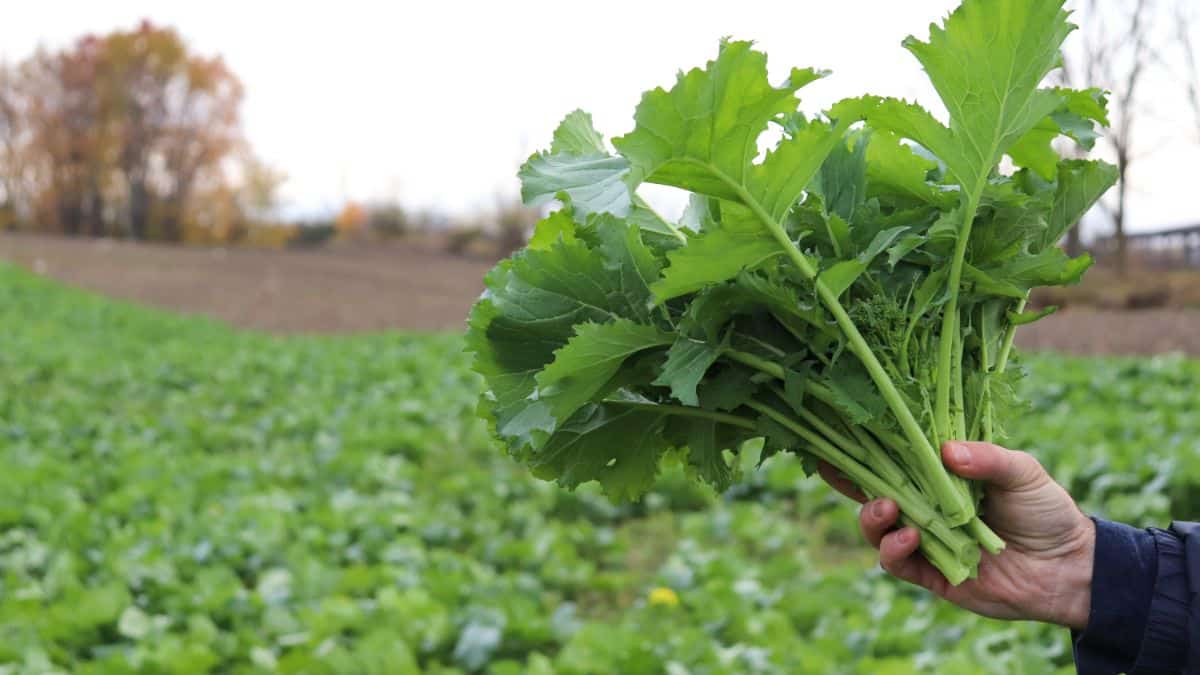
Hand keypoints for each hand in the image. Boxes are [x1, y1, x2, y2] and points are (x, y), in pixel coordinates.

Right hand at [818, 441, 1095, 628]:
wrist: (1070, 568)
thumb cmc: (1046, 510)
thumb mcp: (1022, 471)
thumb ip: (987, 459)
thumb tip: (946, 451)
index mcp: (939, 476)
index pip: (894, 458)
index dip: (862, 447)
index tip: (836, 432)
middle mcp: (925, 506)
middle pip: (872, 491)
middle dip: (849, 481)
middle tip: (838, 470)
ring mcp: (925, 540)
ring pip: (877, 528)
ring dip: (872, 517)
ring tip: (887, 508)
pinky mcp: (931, 574)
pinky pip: (897, 563)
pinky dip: (894, 549)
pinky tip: (909, 537)